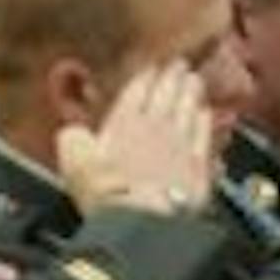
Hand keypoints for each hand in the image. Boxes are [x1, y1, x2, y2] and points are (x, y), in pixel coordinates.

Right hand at [56, 61, 213, 215]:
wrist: (144, 217)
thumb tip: (72, 132)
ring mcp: (180, 144)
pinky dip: (205, 120)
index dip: (147, 75)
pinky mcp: (198, 164)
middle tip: (179, 63)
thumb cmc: (106, 193)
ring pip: (188, 108)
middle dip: (173, 75)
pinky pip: (203, 135)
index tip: (153, 65)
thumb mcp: (74, 161)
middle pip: (167, 93)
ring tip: (195, 79)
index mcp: (124, 122)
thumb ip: (72, 140)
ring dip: (192, 91)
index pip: (138, 90)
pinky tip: (206, 113)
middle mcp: (155, 127)